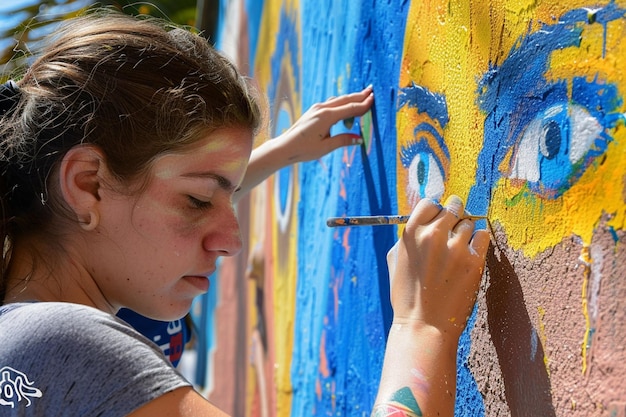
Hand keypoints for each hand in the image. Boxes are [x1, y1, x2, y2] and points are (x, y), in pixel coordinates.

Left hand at [272, 85, 373, 162]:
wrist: (285, 147)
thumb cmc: (304, 149)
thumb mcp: (326, 147)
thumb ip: (344, 141)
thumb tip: (360, 139)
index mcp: (327, 117)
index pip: (350, 109)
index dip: (363, 105)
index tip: (374, 99)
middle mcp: (322, 109)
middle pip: (345, 100)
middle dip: (359, 95)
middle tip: (372, 90)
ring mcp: (317, 108)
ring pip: (338, 100)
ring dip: (350, 98)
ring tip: (362, 96)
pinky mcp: (314, 111)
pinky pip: (331, 103)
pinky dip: (341, 103)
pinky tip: (345, 106)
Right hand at [386, 195, 489, 339]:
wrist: (423, 324)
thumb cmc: (406, 293)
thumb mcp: (396, 259)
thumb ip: (409, 235)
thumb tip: (425, 218)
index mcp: (411, 232)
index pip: (430, 203)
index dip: (436, 211)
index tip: (439, 220)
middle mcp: (433, 235)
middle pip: (454, 207)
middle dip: (455, 216)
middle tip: (454, 230)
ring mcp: (455, 247)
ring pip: (469, 223)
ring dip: (466, 233)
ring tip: (458, 252)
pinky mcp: (474, 261)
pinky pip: (484, 236)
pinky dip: (479, 242)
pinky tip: (471, 254)